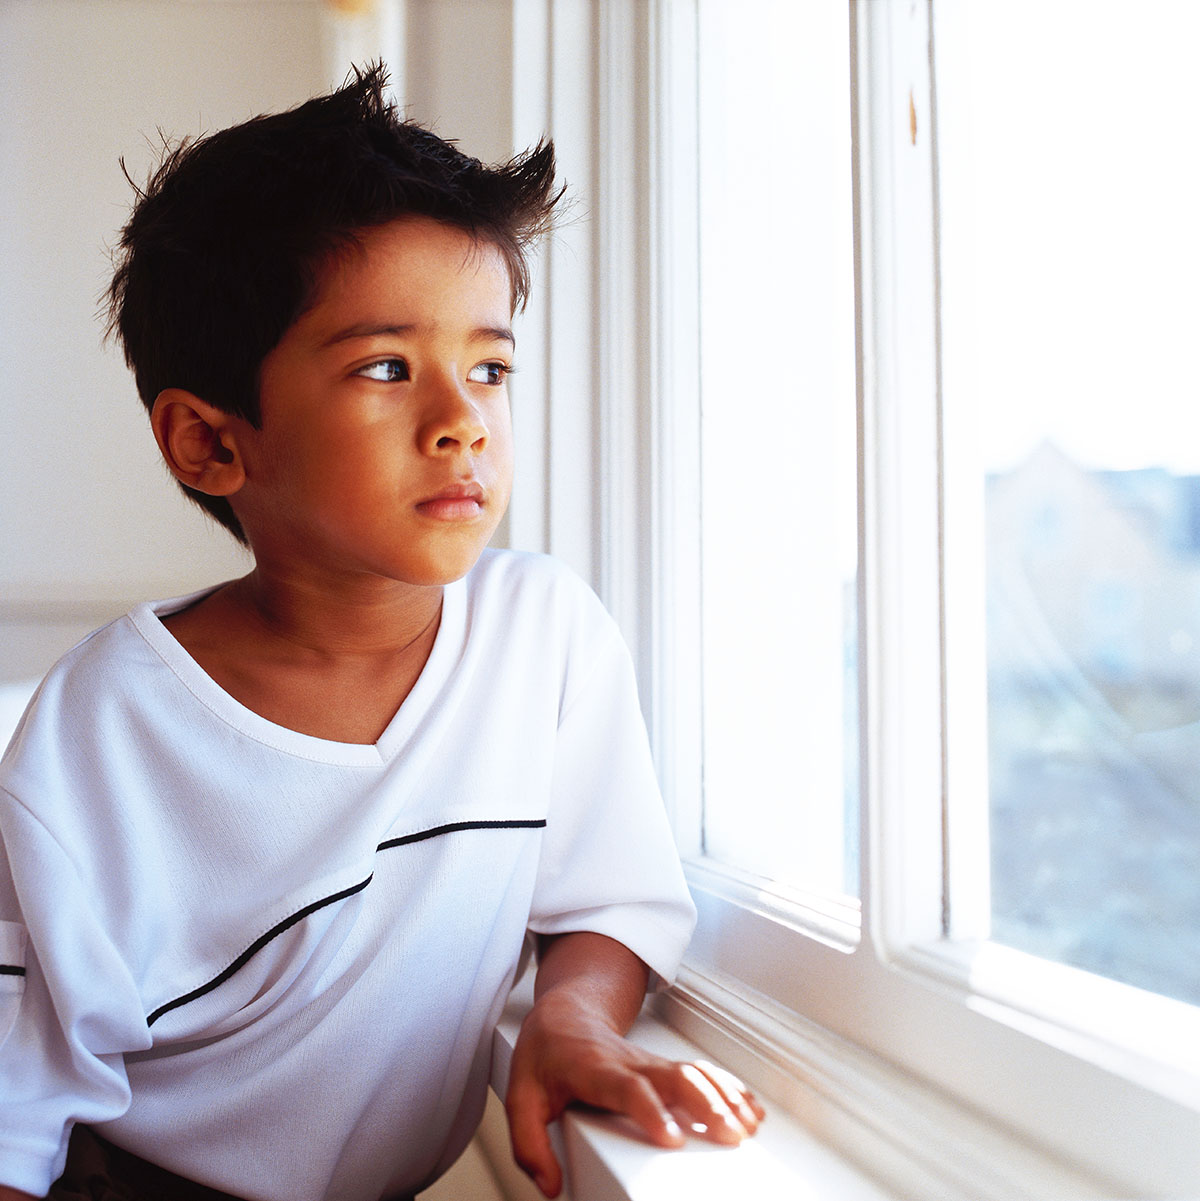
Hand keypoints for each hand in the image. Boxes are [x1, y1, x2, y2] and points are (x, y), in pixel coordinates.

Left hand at [505, 987, 764, 1197]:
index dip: (652, 1110)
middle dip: (706, 1104)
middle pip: (674, 1078)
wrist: (564, 1014)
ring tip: (747, 1126)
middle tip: (730, 1136)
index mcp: (596, 1070)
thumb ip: (530, 1144)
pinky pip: (701, 1072)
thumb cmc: (546, 1055)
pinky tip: (750, 1107)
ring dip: (723, 1096)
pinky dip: (729, 1088)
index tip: (673, 1137)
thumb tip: (550, 1185)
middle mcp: (630, 1063)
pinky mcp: (663, 1066)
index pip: (628, 1087)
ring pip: (693, 1073)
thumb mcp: (521, 1097)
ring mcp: (650, 1062)